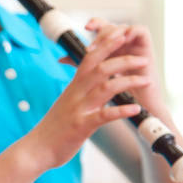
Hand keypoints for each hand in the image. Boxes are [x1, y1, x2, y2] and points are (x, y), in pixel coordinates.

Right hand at [27, 29, 150, 168]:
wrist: (36, 148)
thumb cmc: (52, 128)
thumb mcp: (65, 104)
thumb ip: (78, 91)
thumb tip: (91, 83)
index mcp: (73, 87)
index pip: (89, 59)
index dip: (105, 44)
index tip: (120, 34)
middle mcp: (75, 94)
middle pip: (100, 68)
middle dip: (123, 59)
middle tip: (142, 58)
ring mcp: (78, 110)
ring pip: (105, 88)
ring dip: (128, 81)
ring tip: (146, 79)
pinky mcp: (81, 127)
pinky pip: (104, 116)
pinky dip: (121, 111)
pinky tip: (135, 109)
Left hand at [84, 18, 162, 113]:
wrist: (135, 103)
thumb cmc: (116, 91)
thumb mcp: (95, 75)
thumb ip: (81, 64)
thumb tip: (61, 59)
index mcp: (110, 46)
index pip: (102, 27)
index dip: (95, 23)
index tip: (85, 27)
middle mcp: (122, 43)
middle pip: (111, 26)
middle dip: (100, 33)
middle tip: (91, 47)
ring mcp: (134, 44)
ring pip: (123, 27)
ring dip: (112, 34)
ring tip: (104, 47)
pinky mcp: (146, 46)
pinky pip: (140, 30)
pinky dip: (130, 32)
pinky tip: (122, 40)